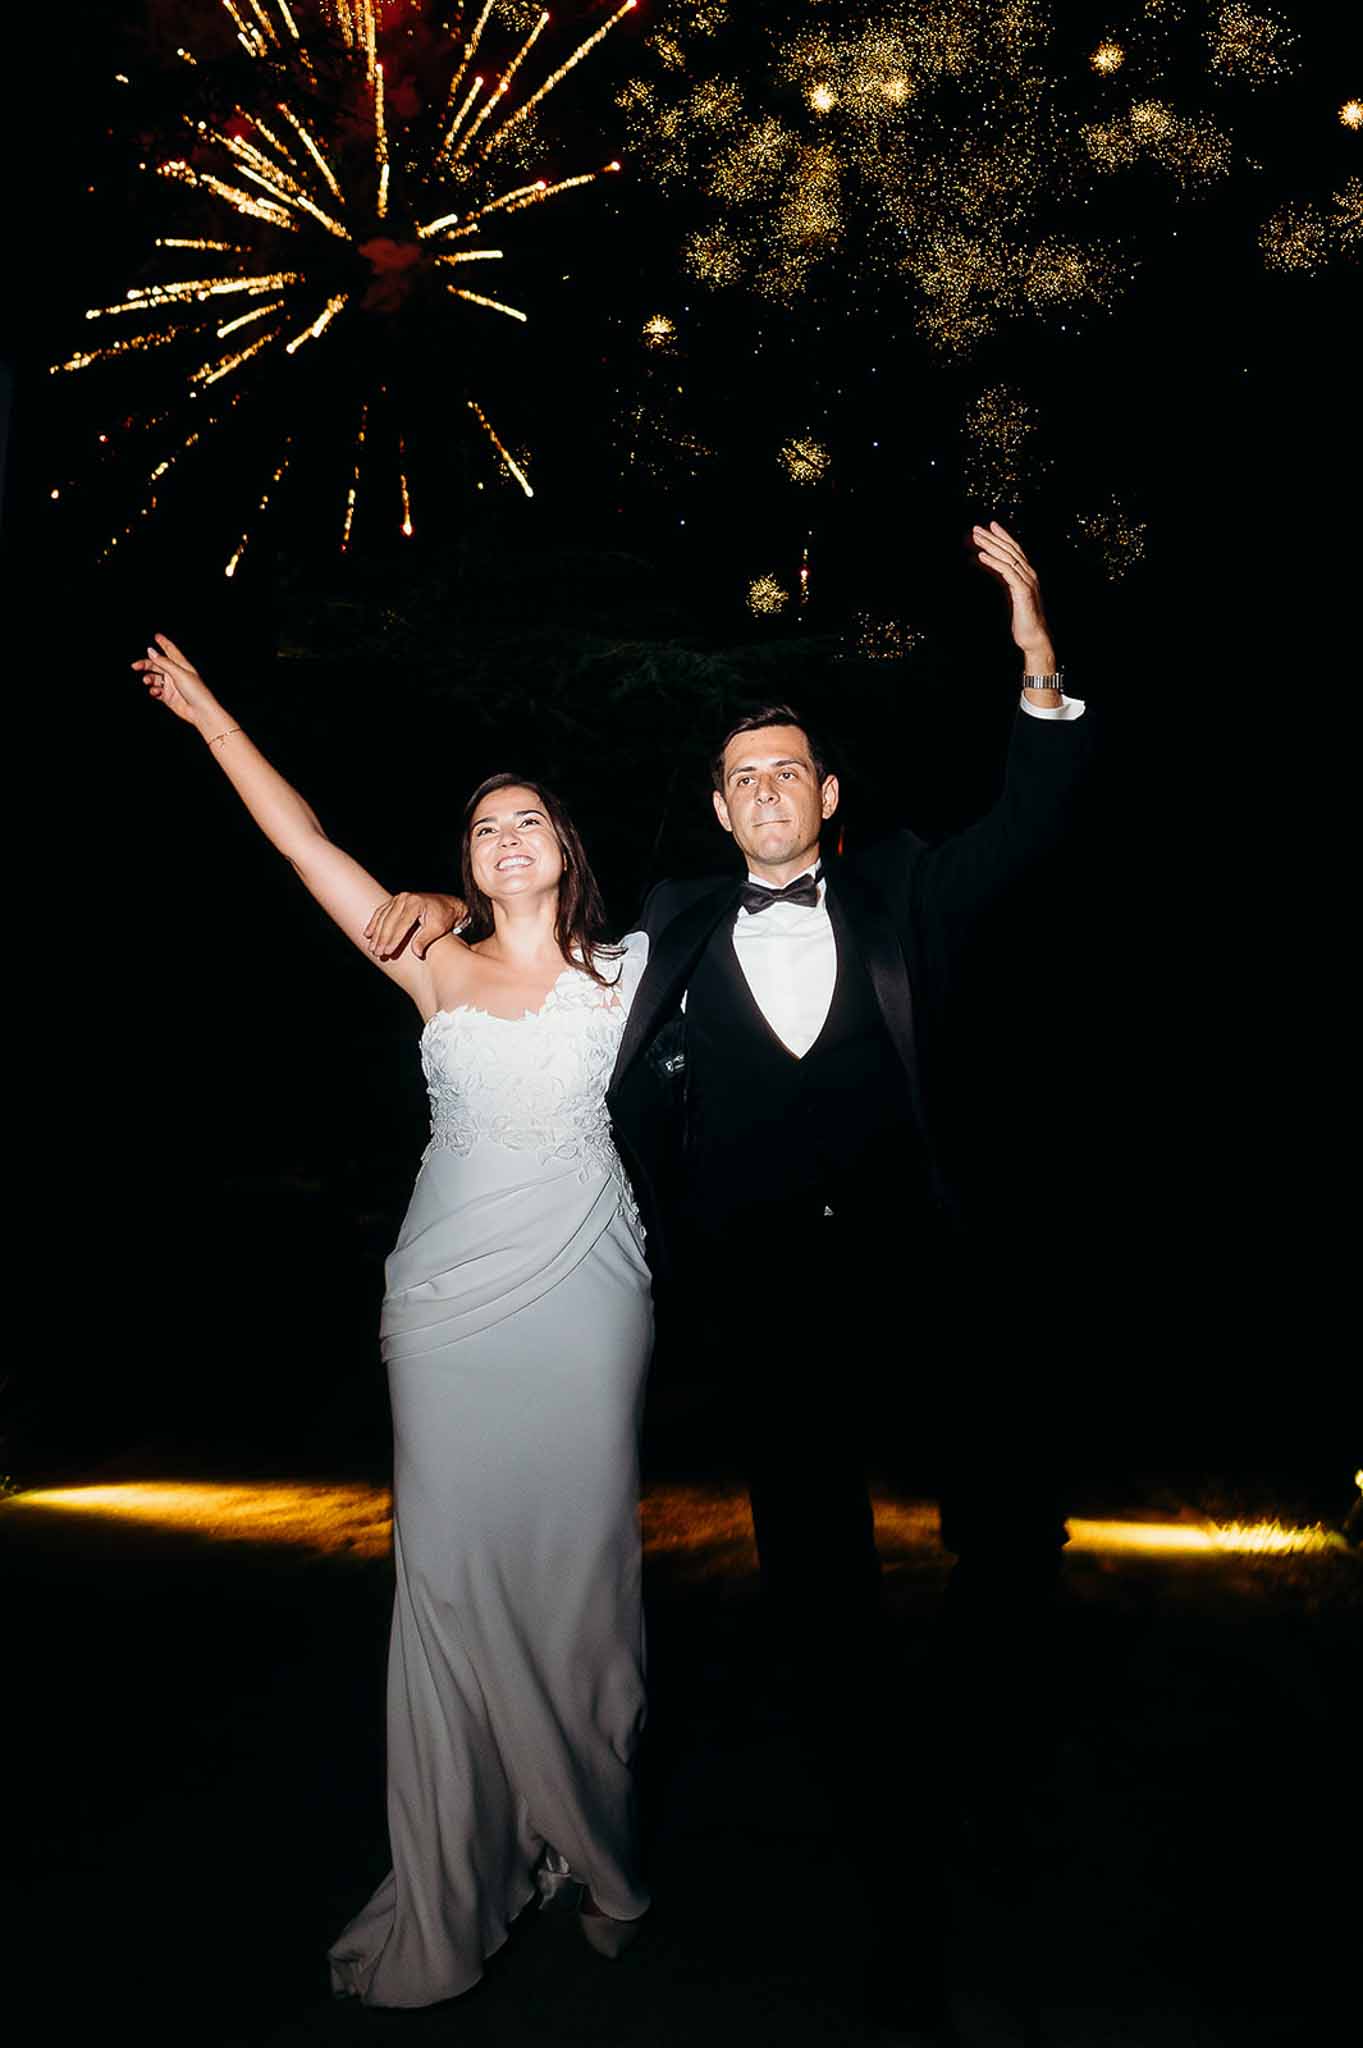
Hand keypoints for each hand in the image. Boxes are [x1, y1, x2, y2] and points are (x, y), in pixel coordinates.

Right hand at [132, 633, 226, 731]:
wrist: (200, 712)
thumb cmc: (195, 691)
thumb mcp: (179, 673)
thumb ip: (163, 662)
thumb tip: (150, 651)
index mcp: (181, 665)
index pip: (171, 651)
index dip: (164, 643)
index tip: (157, 636)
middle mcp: (176, 674)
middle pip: (157, 664)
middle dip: (146, 664)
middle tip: (136, 666)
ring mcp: (171, 686)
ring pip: (154, 678)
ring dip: (149, 678)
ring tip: (147, 681)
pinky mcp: (168, 697)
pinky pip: (156, 691)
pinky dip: (153, 690)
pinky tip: (155, 692)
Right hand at [364, 890, 465, 961]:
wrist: (446, 905)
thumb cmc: (443, 917)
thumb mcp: (438, 929)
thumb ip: (426, 939)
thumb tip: (416, 953)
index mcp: (416, 903)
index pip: (401, 924)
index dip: (393, 939)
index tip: (387, 952)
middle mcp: (405, 898)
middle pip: (389, 921)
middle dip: (382, 939)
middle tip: (377, 953)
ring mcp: (399, 898)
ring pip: (383, 917)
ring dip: (376, 933)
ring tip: (372, 948)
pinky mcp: (395, 901)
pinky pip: (381, 912)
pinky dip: (374, 923)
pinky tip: (368, 934)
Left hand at [972, 522, 1054, 670]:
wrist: (1034, 637)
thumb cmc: (1024, 621)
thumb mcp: (1014, 598)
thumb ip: (1009, 584)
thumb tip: (998, 573)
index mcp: (1028, 574)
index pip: (1015, 550)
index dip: (1003, 536)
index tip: (991, 526)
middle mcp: (1029, 574)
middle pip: (1010, 550)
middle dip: (993, 537)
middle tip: (977, 529)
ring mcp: (1027, 581)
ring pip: (1007, 557)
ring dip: (990, 546)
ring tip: (976, 538)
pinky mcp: (1022, 590)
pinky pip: (1006, 571)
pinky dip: (994, 562)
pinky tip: (982, 556)